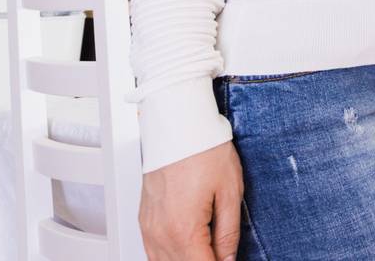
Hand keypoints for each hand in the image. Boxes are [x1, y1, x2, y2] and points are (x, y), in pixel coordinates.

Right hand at [139, 141, 243, 260]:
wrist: (178, 127)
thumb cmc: (204, 151)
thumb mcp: (230, 193)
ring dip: (186, 260)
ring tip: (208, 250)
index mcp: (183, 230)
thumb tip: (229, 258)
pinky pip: (153, 252)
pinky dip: (171, 256)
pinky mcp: (144, 221)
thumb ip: (228, 233)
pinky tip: (188, 250)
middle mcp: (160, 234)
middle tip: (222, 254)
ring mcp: (149, 228)